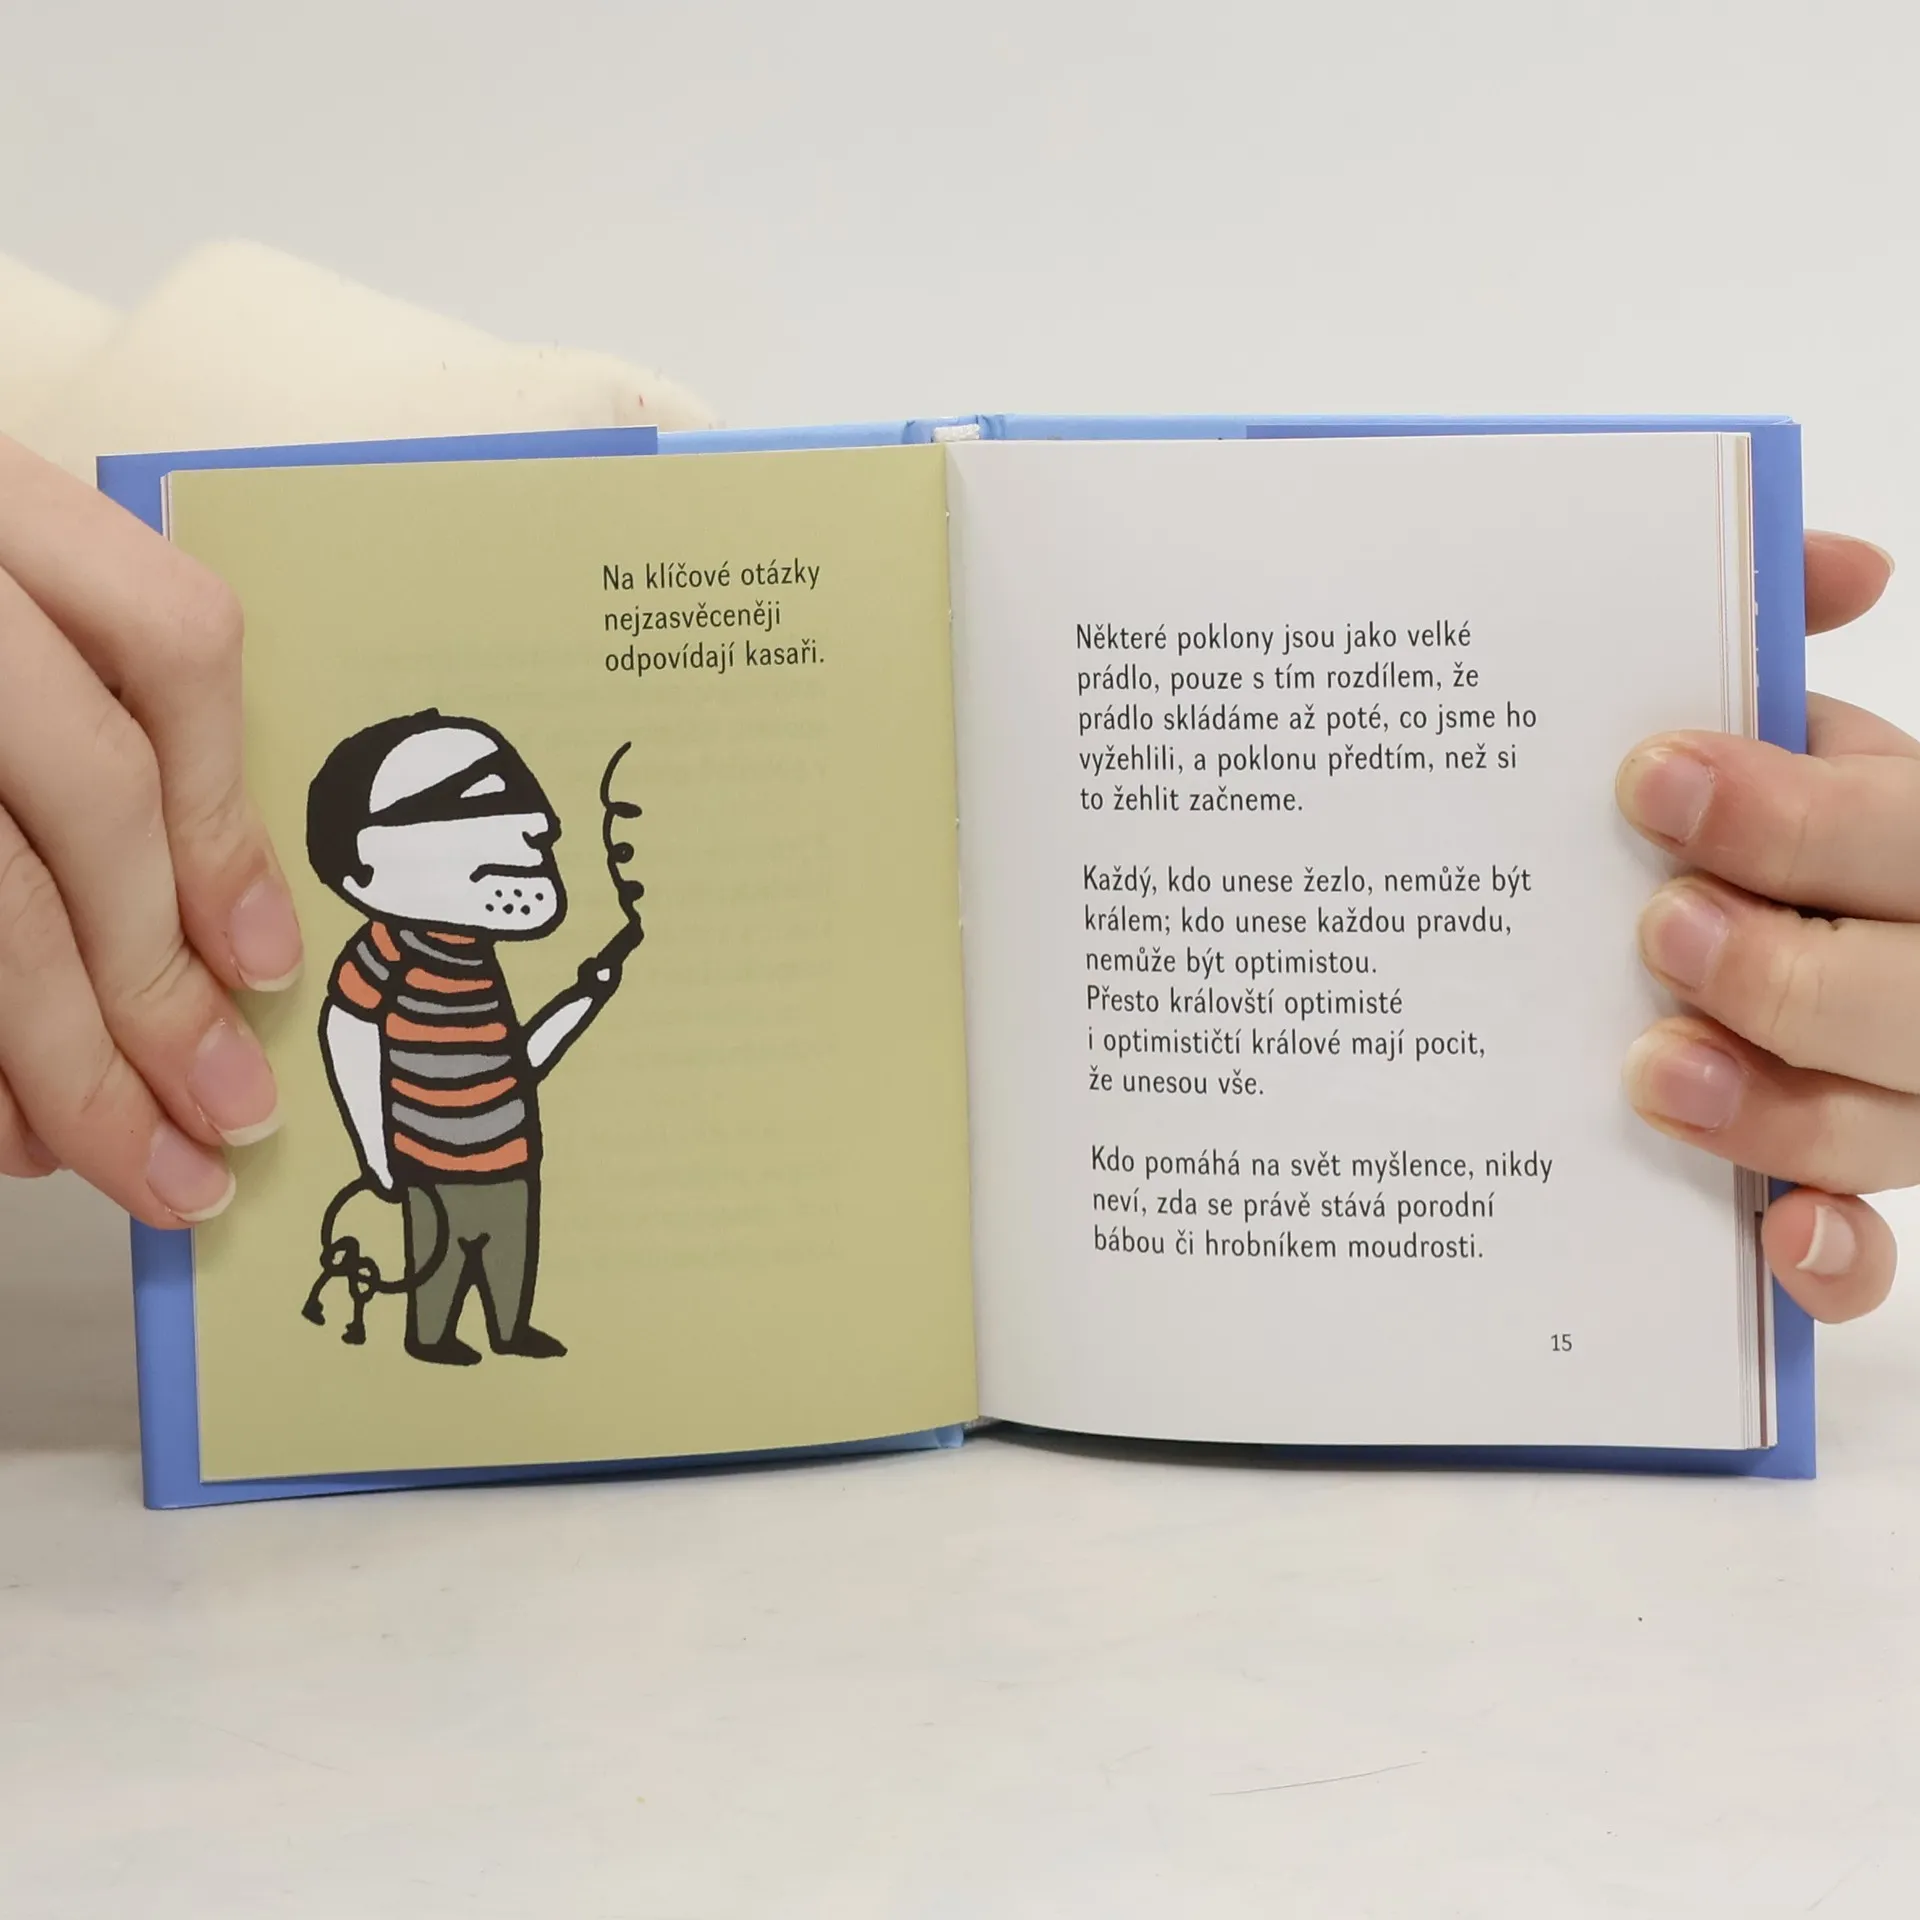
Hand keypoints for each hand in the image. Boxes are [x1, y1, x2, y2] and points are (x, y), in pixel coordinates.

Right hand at [0, 435, 302, 1226]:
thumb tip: (209, 923)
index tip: (265, 966)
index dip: (227, 820)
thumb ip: (75, 695)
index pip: (172, 646)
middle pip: (88, 797)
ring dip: (61, 1058)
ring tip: (139, 1161)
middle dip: (161, 988)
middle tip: (228, 1120)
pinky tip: (2, 1122)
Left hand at [1616, 531, 1899, 1322]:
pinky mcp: (1851, 1185)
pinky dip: (1832, 1255)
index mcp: (1919, 843)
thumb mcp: (1782, 725)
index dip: (1798, 816)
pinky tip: (1774, 1238)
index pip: (1906, 837)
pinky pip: (1873, 1251)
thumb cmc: (1765, 817)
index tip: (1654, 780)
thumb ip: (1779, 632)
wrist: (1758, 908)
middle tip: (1662, 930)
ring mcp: (1908, 1090)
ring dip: (1783, 1107)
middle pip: (1915, 995)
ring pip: (1891, 1125)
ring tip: (1655, 1071)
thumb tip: (1839, 553)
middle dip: (1790, 966)